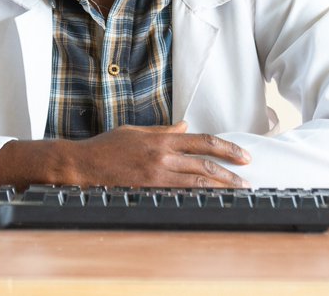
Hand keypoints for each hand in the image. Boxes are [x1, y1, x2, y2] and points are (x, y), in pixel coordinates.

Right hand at [0, 121, 251, 189]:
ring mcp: (156, 176)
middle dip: (230, 172)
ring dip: (220, 187)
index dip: (227, 149)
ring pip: (197, 182)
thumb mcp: (136, 132)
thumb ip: (163, 130)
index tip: (243, 156)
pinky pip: (180, 195)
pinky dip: (198, 197)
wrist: (81, 166)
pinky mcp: (148, 191)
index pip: (202, 141)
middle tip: (247, 178)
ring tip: (237, 192)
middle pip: (205, 164)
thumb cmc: (105, 147)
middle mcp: (162, 156)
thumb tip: (186, 127)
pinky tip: (210, 201)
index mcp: (161, 139)